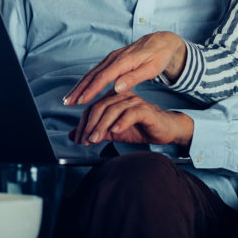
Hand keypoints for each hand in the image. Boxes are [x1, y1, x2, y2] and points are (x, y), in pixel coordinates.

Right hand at [63, 32, 187, 106]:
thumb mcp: (152, 69)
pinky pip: (95, 71)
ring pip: (91, 73)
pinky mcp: (111, 59)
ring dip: (79, 86)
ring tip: (68, 99)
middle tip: (67, 102)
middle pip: (92, 75)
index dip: (91, 90)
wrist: (161, 41)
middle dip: (79, 89)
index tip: (81, 101)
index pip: (103, 77)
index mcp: (124, 61)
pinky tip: (80, 89)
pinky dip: (86, 81)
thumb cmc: (159, 57)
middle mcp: (114, 58)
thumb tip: (117, 88)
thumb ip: (134, 78)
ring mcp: (111, 58)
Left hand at [68, 90, 193, 149]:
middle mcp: (122, 96)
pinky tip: (115, 131)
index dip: (83, 124)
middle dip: (90, 125)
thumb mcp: (113, 132)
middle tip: (86, 140)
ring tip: (96, 139)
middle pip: (100, 107)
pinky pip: (131, 113)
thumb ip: (95, 132)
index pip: (92, 108)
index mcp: (112, 99)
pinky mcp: (145, 110)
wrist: (164, 131)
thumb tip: (73, 135)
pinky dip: (121, 122)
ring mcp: (134, 101)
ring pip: (113, 110)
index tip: (78, 139)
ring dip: (102, 126)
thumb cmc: (140, 128)